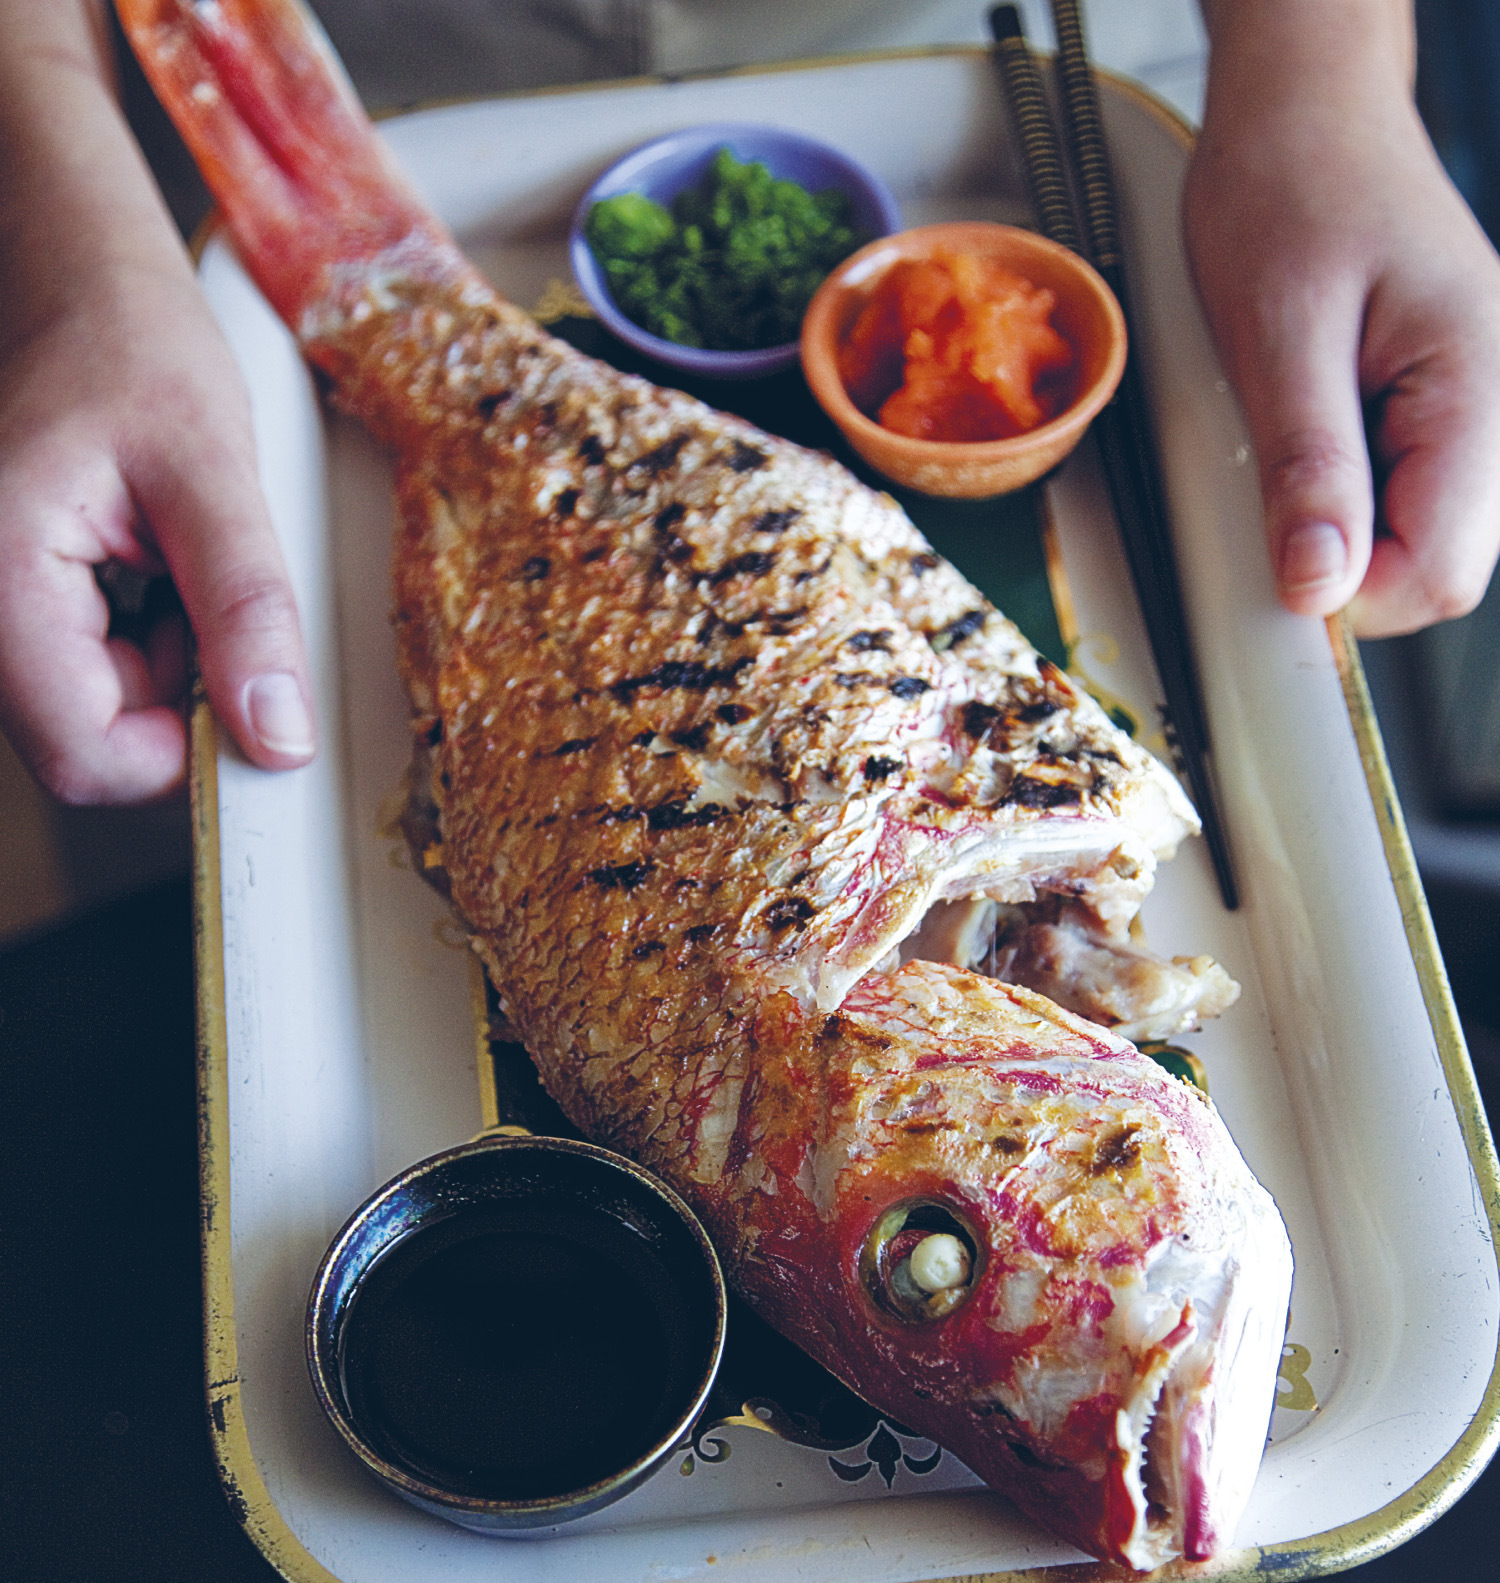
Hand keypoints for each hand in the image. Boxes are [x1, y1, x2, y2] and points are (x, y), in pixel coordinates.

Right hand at [0, 0, 313, 802]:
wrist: (81, 275)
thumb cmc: (132, 342)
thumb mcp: (214, 470)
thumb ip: (247, 607)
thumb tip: (277, 735)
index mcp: (1, 578)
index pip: (87, 758)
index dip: (183, 756)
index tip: (253, 701)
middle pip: (95, 739)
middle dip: (182, 695)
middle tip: (210, 587)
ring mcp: (1, 606)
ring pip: (104, 708)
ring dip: (174, 661)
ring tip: (182, 554)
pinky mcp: (25, 602)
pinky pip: (99, 666)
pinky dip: (156, 635)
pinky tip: (161, 560)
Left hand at [1185, 0, 1499, 636]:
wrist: (1303, 116)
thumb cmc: (1290, 191)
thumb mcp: (1279, 332)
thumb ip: (1309, 465)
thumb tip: (1317, 584)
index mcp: (1478, 384)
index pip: (1441, 568)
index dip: (1352, 594)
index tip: (1277, 563)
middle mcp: (1494, 403)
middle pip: (1441, 565)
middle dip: (1349, 565)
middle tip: (1273, 499)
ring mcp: (1472, 407)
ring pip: (1422, 537)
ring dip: (1346, 527)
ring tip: (1292, 444)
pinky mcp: (1438, 406)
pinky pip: (1403, 493)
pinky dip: (1346, 493)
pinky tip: (1311, 440)